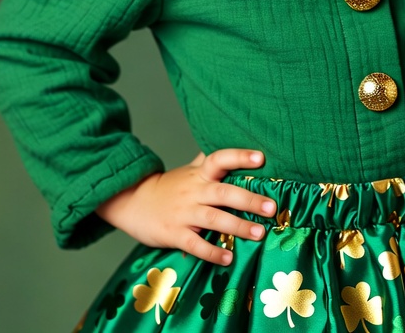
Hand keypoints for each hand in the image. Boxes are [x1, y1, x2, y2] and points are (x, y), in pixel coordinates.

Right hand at [95, 148, 275, 263]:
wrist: (133, 202)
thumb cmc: (170, 187)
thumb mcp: (189, 171)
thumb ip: (210, 162)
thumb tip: (234, 146)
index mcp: (199, 174)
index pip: (220, 159)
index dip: (240, 157)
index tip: (261, 158)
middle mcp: (194, 191)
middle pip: (224, 192)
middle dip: (249, 200)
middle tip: (271, 207)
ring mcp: (183, 213)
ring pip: (214, 218)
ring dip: (238, 226)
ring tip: (259, 233)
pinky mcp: (174, 233)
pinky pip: (195, 244)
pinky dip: (212, 251)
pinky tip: (228, 258)